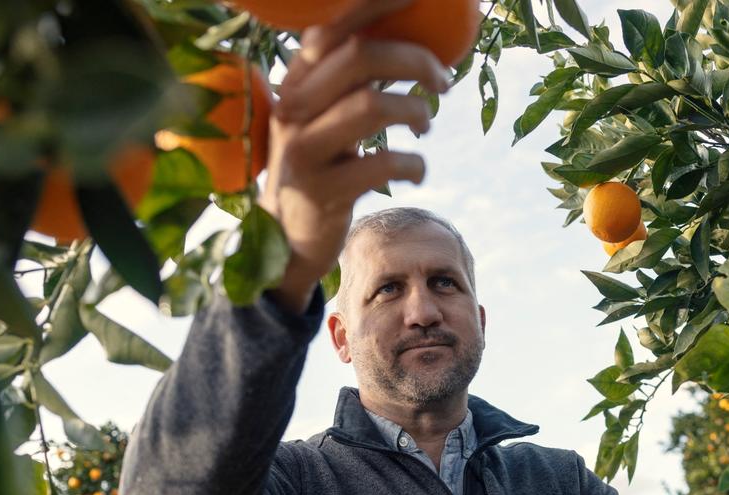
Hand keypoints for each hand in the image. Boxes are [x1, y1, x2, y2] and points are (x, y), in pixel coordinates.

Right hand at [261, 0, 450, 313]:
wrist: (286, 236)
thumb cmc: (320, 165)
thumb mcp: (323, 116)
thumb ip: (351, 80)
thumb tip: (411, 47)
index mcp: (296, 81)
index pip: (330, 27)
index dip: (373, 6)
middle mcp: (293, 108)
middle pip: (358, 57)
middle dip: (414, 60)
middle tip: (443, 82)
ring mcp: (304, 150)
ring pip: (372, 105)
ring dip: (416, 112)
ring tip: (424, 127)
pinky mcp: (323, 192)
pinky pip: (383, 164)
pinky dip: (413, 163)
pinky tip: (416, 170)